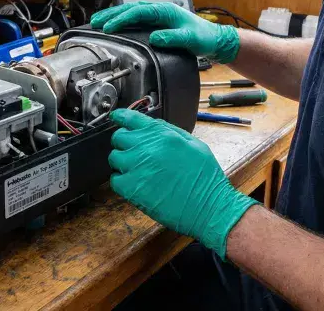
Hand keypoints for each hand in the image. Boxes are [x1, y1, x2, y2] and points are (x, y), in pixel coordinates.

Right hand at [90, 2, 239, 62]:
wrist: (214, 39)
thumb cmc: (204, 38)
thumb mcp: (190, 39)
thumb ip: (172, 38)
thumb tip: (154, 38)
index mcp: (166, 11)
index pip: (138, 12)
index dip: (122, 19)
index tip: (109, 27)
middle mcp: (160, 10)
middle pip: (131, 8)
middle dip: (111, 14)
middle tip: (95, 22)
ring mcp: (158, 15)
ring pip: (131, 12)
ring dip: (115, 16)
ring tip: (99, 22)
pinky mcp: (158, 22)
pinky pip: (136, 18)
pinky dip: (123, 20)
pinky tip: (115, 25)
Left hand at [108, 109, 257, 257]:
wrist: (209, 207)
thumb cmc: (205, 178)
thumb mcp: (194, 144)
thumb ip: (170, 132)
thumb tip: (153, 125)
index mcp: (162, 134)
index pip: (130, 118)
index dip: (121, 116)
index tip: (116, 117)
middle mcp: (146, 147)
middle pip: (119, 137)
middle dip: (124, 142)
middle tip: (133, 152)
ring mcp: (137, 167)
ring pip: (114, 158)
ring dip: (122, 162)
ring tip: (136, 170)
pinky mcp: (132, 188)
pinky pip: (115, 180)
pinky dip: (121, 181)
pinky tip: (134, 184)